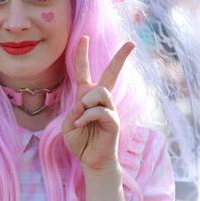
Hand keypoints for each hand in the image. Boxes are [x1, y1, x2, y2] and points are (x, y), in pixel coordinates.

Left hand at [62, 35, 133, 172]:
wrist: (91, 162)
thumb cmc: (80, 142)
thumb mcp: (68, 126)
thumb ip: (73, 111)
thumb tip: (84, 103)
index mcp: (86, 97)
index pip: (84, 72)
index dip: (82, 55)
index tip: (84, 37)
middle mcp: (100, 100)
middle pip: (111, 73)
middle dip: (121, 58)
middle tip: (131, 43)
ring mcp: (110, 109)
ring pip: (100, 91)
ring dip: (86, 102)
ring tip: (81, 116)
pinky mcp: (114, 121)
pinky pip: (100, 110)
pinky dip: (86, 116)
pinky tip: (81, 124)